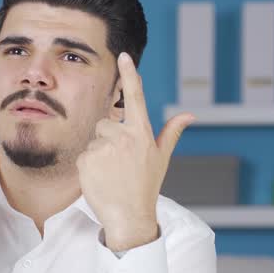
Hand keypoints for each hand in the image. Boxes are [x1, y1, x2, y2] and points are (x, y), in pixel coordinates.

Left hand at [76, 53, 195, 251]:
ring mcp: (104, 148)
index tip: (124, 56)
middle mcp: (124, 137)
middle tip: (119, 163)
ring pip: (94, 140)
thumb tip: (190, 114)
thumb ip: (171, 132)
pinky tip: (100, 179)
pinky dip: (89, 166)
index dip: (130, 75)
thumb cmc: (145, 186)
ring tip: (111, 173)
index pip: (136, 97)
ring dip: (99, 153)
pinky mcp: (87, 159)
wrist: (129, 216)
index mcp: (142, 133)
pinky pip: (84, 154)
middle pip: (105, 123)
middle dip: (108, 138)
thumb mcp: (161, 158)